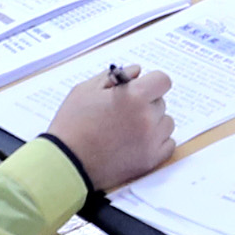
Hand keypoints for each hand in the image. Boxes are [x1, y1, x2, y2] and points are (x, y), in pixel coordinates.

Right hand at [46, 69, 176, 190]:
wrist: (66, 162)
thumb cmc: (72, 124)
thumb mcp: (86, 90)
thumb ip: (115, 76)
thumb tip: (137, 71)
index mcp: (134, 96)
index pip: (162, 80)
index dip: (151, 82)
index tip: (141, 88)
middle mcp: (147, 118)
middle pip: (161, 102)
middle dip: (146, 103)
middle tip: (123, 113)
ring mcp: (151, 141)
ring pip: (166, 123)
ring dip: (153, 123)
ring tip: (128, 129)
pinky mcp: (151, 161)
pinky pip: (168, 144)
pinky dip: (157, 142)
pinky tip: (137, 142)